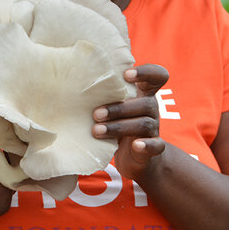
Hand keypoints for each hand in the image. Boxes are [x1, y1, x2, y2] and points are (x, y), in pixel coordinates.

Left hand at [92, 64, 168, 179]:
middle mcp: (151, 107)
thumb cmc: (116, 121)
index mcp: (143, 92)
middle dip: (119, 108)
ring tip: (97, 131)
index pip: (156, 75)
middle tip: (95, 114)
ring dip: (119, 127)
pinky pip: (156, 145)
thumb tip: (72, 74)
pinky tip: (136, 145)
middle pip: (145, 103)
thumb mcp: (112, 103)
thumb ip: (103, 91)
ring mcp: (154, 128)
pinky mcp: (154, 148)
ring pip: (144, 124)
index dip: (145, 72)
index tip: (126, 75)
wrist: (135, 157)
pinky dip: (146, 145)